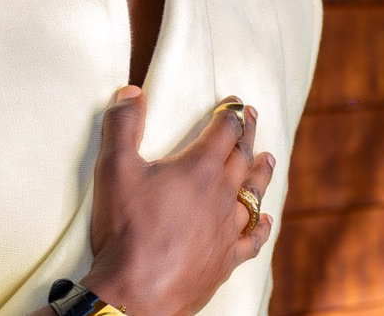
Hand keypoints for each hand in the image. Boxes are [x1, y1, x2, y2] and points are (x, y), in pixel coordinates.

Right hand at [82, 88, 274, 315]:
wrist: (136, 292)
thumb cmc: (126, 226)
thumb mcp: (114, 165)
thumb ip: (122, 123)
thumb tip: (132, 91)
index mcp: (198, 169)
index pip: (223, 132)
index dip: (231, 113)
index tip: (237, 101)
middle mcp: (221, 196)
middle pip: (242, 157)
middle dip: (248, 133)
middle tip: (254, 116)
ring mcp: (227, 230)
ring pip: (254, 195)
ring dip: (261, 173)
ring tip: (269, 158)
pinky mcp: (225, 261)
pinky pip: (252, 239)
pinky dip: (262, 226)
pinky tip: (267, 220)